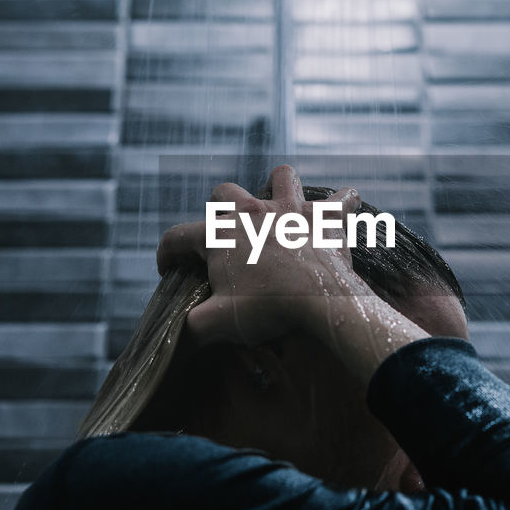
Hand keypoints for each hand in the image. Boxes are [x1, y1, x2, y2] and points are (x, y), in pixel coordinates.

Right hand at [156, 165, 361, 348]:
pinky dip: (342, 203)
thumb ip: (192, 326)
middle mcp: (251, 211)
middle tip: (226, 236)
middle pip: (223, 193)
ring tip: (279, 205)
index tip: (168, 270)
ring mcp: (290, 208)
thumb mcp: (220, 323)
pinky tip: (343, 208)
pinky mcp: (325, 217)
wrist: (319, 302)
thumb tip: (181, 332)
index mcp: (219, 234)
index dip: (167, 254)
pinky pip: (340, 199)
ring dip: (278, 187)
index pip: (177, 237)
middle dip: (218, 209)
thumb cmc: (268, 310)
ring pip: (281, 177)